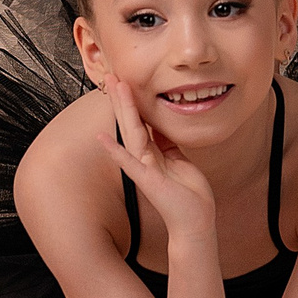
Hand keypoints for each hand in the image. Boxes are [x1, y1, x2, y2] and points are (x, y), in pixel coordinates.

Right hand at [97, 78, 217, 245]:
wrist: (194, 222)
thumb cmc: (188, 195)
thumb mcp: (179, 161)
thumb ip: (168, 145)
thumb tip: (161, 127)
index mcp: (154, 152)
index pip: (140, 121)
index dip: (132, 100)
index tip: (124, 80)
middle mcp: (145, 158)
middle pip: (131, 122)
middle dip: (122, 98)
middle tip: (111, 75)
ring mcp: (145, 168)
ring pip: (132, 133)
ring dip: (123, 110)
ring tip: (115, 88)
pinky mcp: (147, 180)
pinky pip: (130, 163)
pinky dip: (116, 151)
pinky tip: (103, 139)